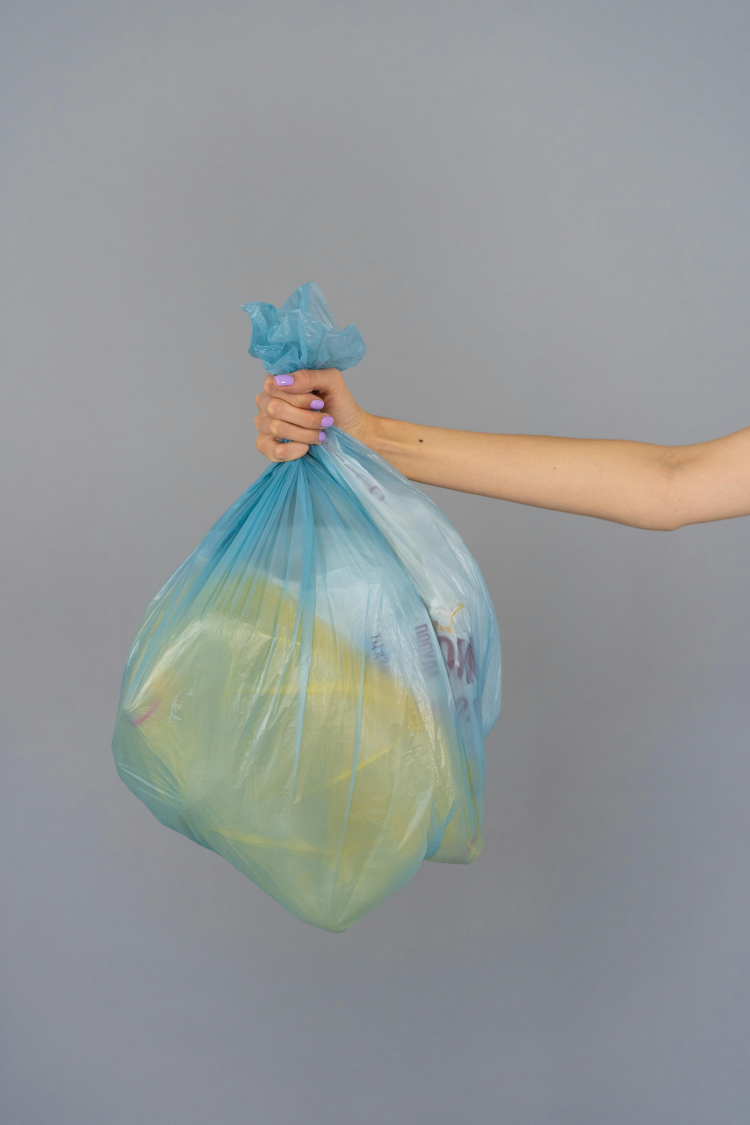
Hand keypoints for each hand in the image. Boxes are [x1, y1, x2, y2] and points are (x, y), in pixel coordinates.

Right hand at [254, 368, 370, 461]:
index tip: (319, 403)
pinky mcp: (268, 445)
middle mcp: (267, 401)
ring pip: (275, 428)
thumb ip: (309, 376)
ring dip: (304, 434)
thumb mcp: (331, 382)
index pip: (272, 385)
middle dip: (305, 418)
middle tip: (325, 421)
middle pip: (274, 407)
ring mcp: (264, 423)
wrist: (349, 430)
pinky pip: (273, 449)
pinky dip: (293, 450)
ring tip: (320, 435)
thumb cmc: (338, 404)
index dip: (297, 397)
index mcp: (278, 382)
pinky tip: (306, 448)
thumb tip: (282, 381)